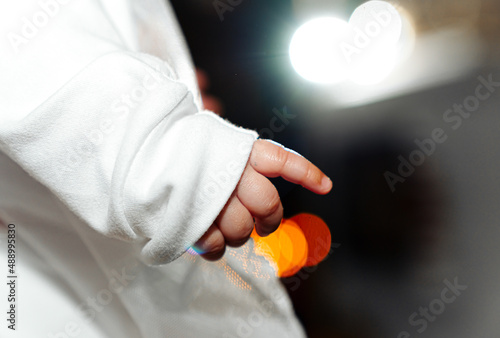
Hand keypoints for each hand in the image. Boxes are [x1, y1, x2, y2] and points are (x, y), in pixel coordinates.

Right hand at [194, 139, 331, 260]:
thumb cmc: (183, 153)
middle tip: (259, 222)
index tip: (325, 186)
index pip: (281, 159)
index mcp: (238, 149)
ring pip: (243, 230)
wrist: (138, 156)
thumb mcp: (216, 146)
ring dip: (235, 233)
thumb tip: (288, 185)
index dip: (305, 172)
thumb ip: (247, 163)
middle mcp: (230, 171)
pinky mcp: (194, 221)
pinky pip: (218, 247)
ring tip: (217, 223)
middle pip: (269, 203)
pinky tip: (204, 236)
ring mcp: (213, 196)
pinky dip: (215, 248)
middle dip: (267, 217)